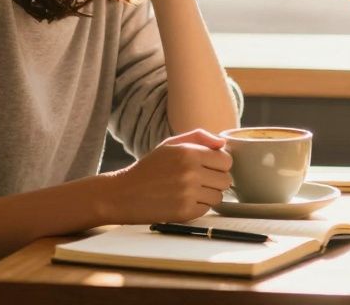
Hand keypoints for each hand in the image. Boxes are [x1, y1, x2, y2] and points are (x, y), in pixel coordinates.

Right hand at [99, 128, 231, 223]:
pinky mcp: (184, 212)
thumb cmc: (149, 168)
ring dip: (208, 195)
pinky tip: (183, 201)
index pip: (226, 160)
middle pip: (226, 180)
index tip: (209, 167)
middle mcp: (190, 172)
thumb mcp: (170, 144)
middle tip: (199, 180)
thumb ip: (198, 137)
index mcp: (189, 152)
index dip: (219, 164)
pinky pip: (206, 209)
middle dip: (215, 180)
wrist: (123, 193)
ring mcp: (188, 193)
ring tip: (190, 191)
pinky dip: (198, 207)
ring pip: (219, 197)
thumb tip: (222, 142)